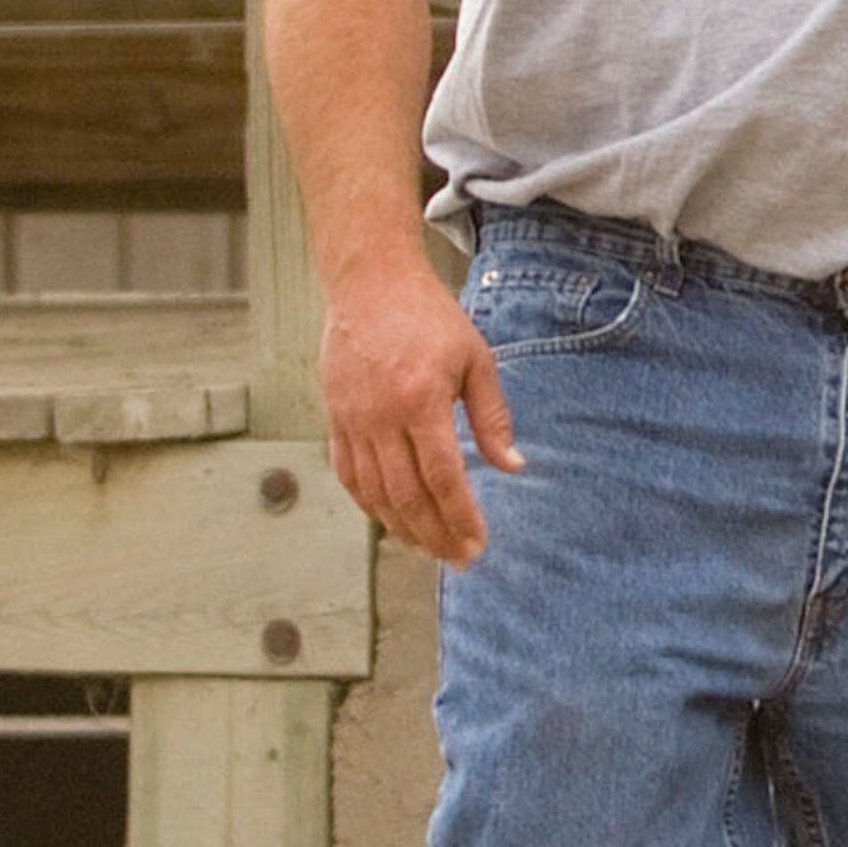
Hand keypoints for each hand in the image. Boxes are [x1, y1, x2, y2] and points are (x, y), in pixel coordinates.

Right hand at [320, 246, 521, 566]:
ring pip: (374, 493)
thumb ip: (493, 417)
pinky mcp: (334, 419)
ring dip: (402, 528)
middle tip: (459, 559)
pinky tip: (390, 520)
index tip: (478, 542)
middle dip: (435, 534)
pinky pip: (348, 474)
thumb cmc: (431, 319)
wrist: (370, 287)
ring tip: (429, 549)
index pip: (442, 477)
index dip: (461, 516)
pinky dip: (369, 504)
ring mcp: (352, 421)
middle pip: (407, 495)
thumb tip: (513, 466)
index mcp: (420, 402)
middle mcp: (380, 418)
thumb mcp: (476, 361)